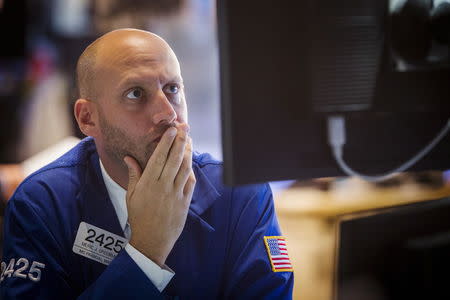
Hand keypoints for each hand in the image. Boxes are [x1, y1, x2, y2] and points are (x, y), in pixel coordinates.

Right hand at [123, 124, 195, 265]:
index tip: (172, 129)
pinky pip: (190, 182)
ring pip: (185, 168)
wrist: (152, 241)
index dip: (166, 141)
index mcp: (148, 183)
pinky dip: (191, 170)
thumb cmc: (138, 218)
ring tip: (189, 140)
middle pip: (174, 159)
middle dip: (180, 141)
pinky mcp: (185, 202)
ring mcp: (176, 194)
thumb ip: (134, 175)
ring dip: (188, 152)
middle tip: (184, 128)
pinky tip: (190, 161)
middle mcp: (163, 186)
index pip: (159, 157)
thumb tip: (130, 158)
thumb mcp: (131, 196)